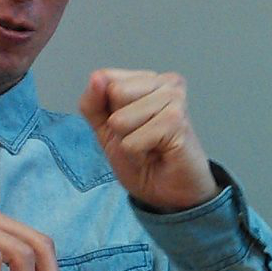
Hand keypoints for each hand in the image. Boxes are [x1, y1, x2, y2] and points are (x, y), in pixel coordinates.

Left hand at [80, 68, 219, 212]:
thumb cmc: (144, 158)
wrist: (170, 192)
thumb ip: (94, 103)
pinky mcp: (177, 124)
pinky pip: (132, 141)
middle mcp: (166, 83)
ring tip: (150, 146)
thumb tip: (97, 78)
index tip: (128, 127)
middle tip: (141, 137)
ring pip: (120, 119)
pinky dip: (137, 154)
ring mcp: (175, 101)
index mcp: (150, 79)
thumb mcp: (105, 128)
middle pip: (114, 93)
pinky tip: (158, 154)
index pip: (105, 78)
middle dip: (117, 125)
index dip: (107, 110)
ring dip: (128, 142)